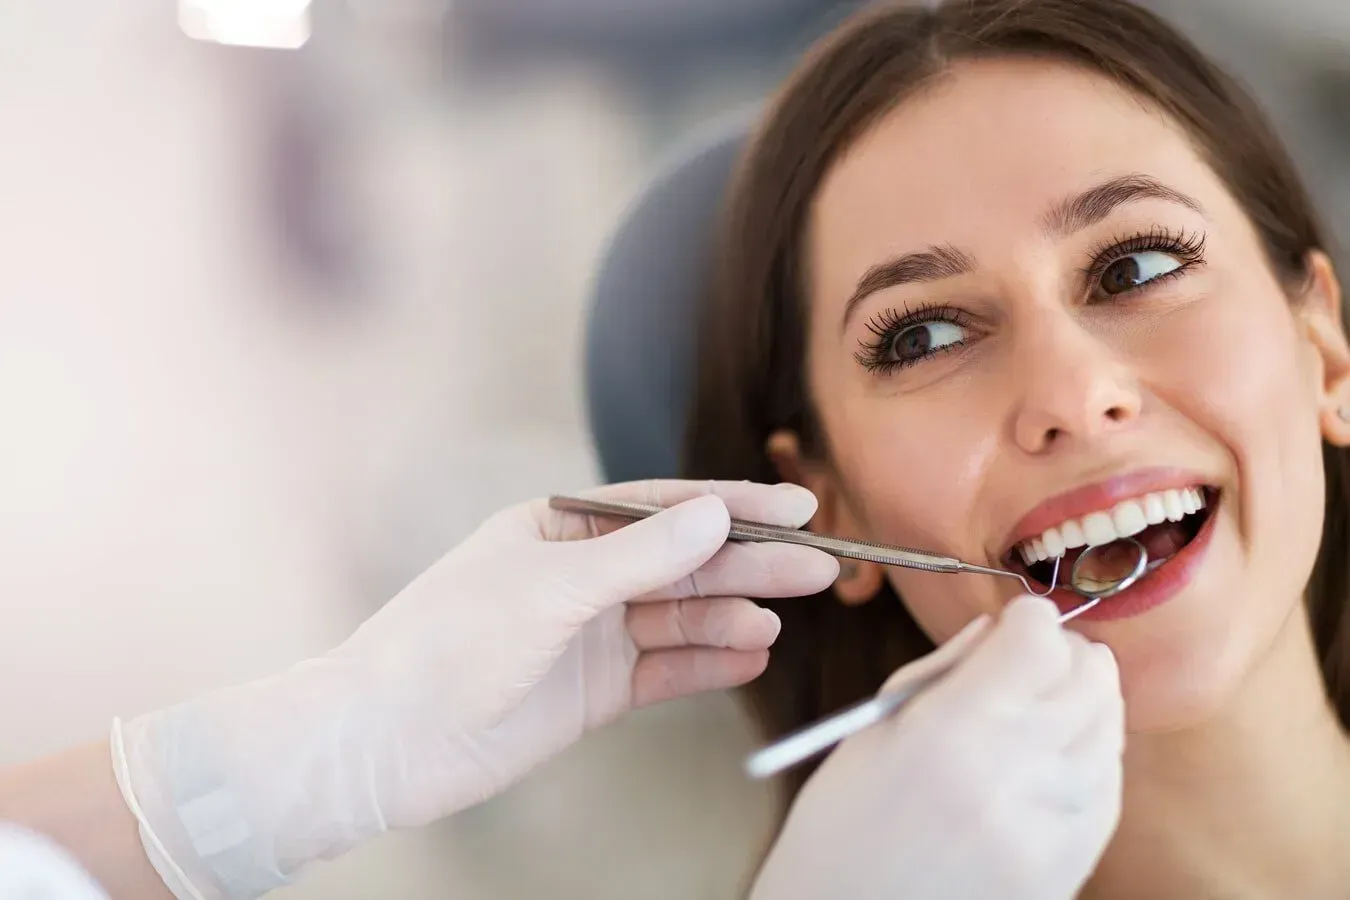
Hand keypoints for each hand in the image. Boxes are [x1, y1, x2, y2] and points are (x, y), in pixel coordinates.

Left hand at [113, 480, 837, 899]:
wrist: (386, 739)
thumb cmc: (447, 641)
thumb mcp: (550, 587)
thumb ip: (640, 556)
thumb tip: (714, 516)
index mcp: (560, 528)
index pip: (663, 507)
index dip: (733, 507)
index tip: (797, 507)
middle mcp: (579, 576)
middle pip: (683, 564)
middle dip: (750, 564)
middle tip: (821, 566)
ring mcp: (589, 635)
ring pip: (680, 619)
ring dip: (733, 617)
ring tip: (783, 618)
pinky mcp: (592, 691)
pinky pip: (665, 671)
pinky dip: (707, 665)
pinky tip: (750, 656)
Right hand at [750, 596, 1124, 899]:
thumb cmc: (839, 830)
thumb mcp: (870, 731)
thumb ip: (940, 672)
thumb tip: (995, 632)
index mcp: (952, 730)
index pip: (1039, 640)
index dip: (1027, 618)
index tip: (1012, 622)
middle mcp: (1015, 773)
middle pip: (1089, 676)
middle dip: (1063, 652)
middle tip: (1030, 658)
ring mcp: (1053, 826)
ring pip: (1110, 728)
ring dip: (1081, 702)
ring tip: (1040, 709)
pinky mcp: (1071, 867)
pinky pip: (1109, 787)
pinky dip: (1091, 757)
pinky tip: (1052, 758)